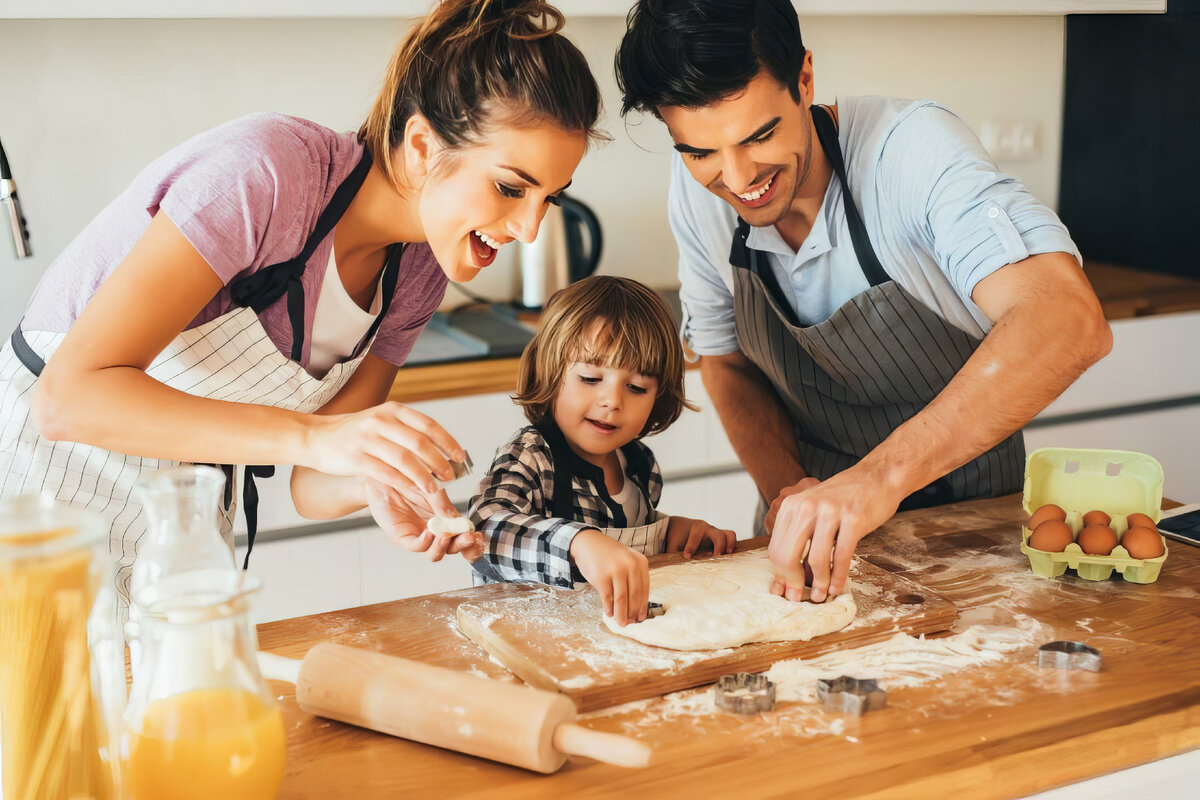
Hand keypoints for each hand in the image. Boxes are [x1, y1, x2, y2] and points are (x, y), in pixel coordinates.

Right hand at [306, 401, 465, 496]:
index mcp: (392, 410)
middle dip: (439, 462)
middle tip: (451, 477)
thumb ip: (407, 430)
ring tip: (435, 490)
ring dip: (424, 477)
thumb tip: (440, 448)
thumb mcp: (382, 421)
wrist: (317, 437)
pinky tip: (414, 491)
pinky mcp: (356, 458)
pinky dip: (403, 483)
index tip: (459, 456)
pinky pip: (386, 473)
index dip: (447, 441)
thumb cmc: (355, 433)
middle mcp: (381, 421)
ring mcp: (367, 439)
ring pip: (404, 460)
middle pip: (419, 443)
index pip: (428, 425)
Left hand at [365, 480, 482, 562]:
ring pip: (435, 553)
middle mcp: (434, 531)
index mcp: (445, 519)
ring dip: (444, 546)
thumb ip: (443, 504)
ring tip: (447, 535)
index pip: (462, 536)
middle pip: (452, 548)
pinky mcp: (402, 537)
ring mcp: (419, 535)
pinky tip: (431, 531)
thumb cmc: (406, 478)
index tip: (479, 537)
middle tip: (469, 539)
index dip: (473, 542)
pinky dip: (426, 541)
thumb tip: (459, 520)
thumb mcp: (431, 488)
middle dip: (463, 546)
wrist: (381, 472)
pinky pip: (417, 545)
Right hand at [570, 530, 648, 626]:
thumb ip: (632, 579)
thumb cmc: (608, 556)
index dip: (642, 606)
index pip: (644, 589)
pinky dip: (609, 608)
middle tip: (630, 623)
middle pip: (634, 595)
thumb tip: (635, 608)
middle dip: (632, 613)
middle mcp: (630, 564)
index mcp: (640, 562)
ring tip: (621, 623)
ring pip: (621, 599)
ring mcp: (615, 569)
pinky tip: (609, 613)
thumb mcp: (626, 562)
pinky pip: (607, 597)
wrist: (588, 543)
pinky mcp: (601, 576)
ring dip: (621, 614)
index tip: (641, 617)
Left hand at [664, 516, 736, 559]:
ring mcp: (715, 533)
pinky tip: (727, 559)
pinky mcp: (720, 539)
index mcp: (696, 528)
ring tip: (727, 557)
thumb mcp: (673, 546)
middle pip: (719, 535)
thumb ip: (676, 555)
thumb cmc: (676, 536)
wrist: (680, 526)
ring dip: (730, 546)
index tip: (687, 556)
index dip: (691, 547)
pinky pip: (730, 540)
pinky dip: (731, 548)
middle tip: (716, 558)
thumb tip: (680, 568)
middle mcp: (708, 529)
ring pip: (729, 535)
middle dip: (719, 547)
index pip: (696, 537)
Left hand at [767, 468, 901, 603]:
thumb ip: (800, 540)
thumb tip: (786, 579)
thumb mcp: (813, 512)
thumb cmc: (844, 500)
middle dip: (793, 583)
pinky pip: (841, 556)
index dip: (780, 574)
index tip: (784, 592)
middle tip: (799, 598)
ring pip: (816, 559)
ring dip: (818, 583)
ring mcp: (830, 512)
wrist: (876, 477)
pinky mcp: (853, 519)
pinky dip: (838, 576)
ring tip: (820, 596)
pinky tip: (836, 587)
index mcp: (792, 506)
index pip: (776, 548)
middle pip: (789, 556)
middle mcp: (806, 507)